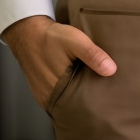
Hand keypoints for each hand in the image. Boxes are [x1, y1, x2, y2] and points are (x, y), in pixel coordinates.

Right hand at [1, 14, 116, 107]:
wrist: (28, 32)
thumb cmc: (51, 37)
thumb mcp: (76, 41)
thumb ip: (93, 55)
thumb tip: (111, 70)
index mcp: (59, 89)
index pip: (80, 106)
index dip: (94, 105)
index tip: (108, 104)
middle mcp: (49, 96)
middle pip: (72, 107)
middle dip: (86, 104)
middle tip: (104, 101)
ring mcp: (44, 95)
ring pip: (64, 103)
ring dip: (75, 99)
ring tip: (92, 95)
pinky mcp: (41, 90)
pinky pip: (56, 97)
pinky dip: (66, 94)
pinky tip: (75, 87)